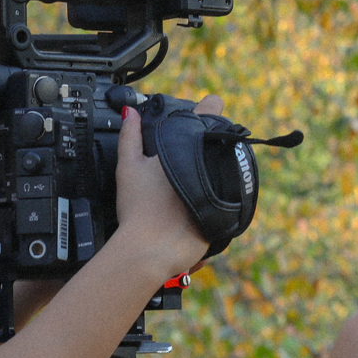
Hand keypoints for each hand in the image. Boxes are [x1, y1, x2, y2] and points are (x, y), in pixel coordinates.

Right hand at [112, 95, 225, 276]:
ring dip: (216, 166)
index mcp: (190, 145)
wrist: (151, 249)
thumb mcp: (128, 167)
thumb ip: (129, 136)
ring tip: (194, 178)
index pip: (212, 109)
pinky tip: (202, 199)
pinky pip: (230, 192)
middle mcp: (212, 162)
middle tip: (189, 153)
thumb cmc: (138, 209)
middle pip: (221, 139)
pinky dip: (221, 192)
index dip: (209, 108)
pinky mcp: (228, 208)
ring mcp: (223, 184)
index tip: (205, 110)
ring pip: (228, 164)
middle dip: (208, 143)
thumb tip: (131, 112)